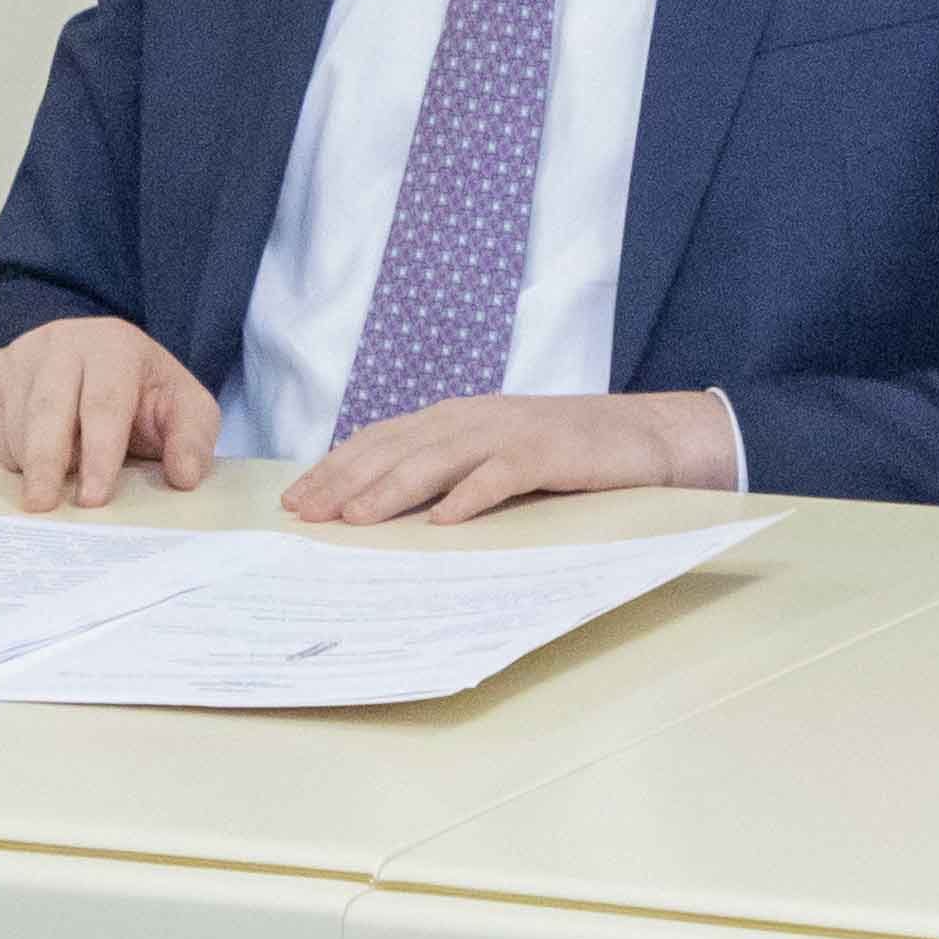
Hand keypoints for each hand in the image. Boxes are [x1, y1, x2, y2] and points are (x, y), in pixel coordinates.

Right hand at [0, 314, 217, 508]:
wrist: (98, 366)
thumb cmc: (144, 396)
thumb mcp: (184, 410)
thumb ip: (192, 439)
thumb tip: (185, 476)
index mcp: (114, 344)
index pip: (104, 402)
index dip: (99, 453)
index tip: (93, 498)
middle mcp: (62, 339)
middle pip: (48, 408)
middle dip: (47, 462)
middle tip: (45, 507)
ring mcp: (22, 352)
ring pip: (17, 421)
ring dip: (32, 464)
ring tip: (56, 485)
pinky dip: (11, 454)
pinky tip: (36, 459)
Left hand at [287, 391, 742, 525]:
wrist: (642, 436)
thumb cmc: (562, 453)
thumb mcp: (492, 455)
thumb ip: (445, 469)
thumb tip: (379, 508)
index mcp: (454, 418)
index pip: (380, 440)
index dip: (336, 468)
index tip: (296, 500)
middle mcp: (473, 418)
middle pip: (396, 448)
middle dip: (346, 481)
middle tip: (307, 514)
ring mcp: (510, 432)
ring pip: (438, 459)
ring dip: (393, 488)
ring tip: (356, 518)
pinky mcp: (549, 452)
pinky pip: (503, 474)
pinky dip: (472, 495)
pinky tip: (445, 520)